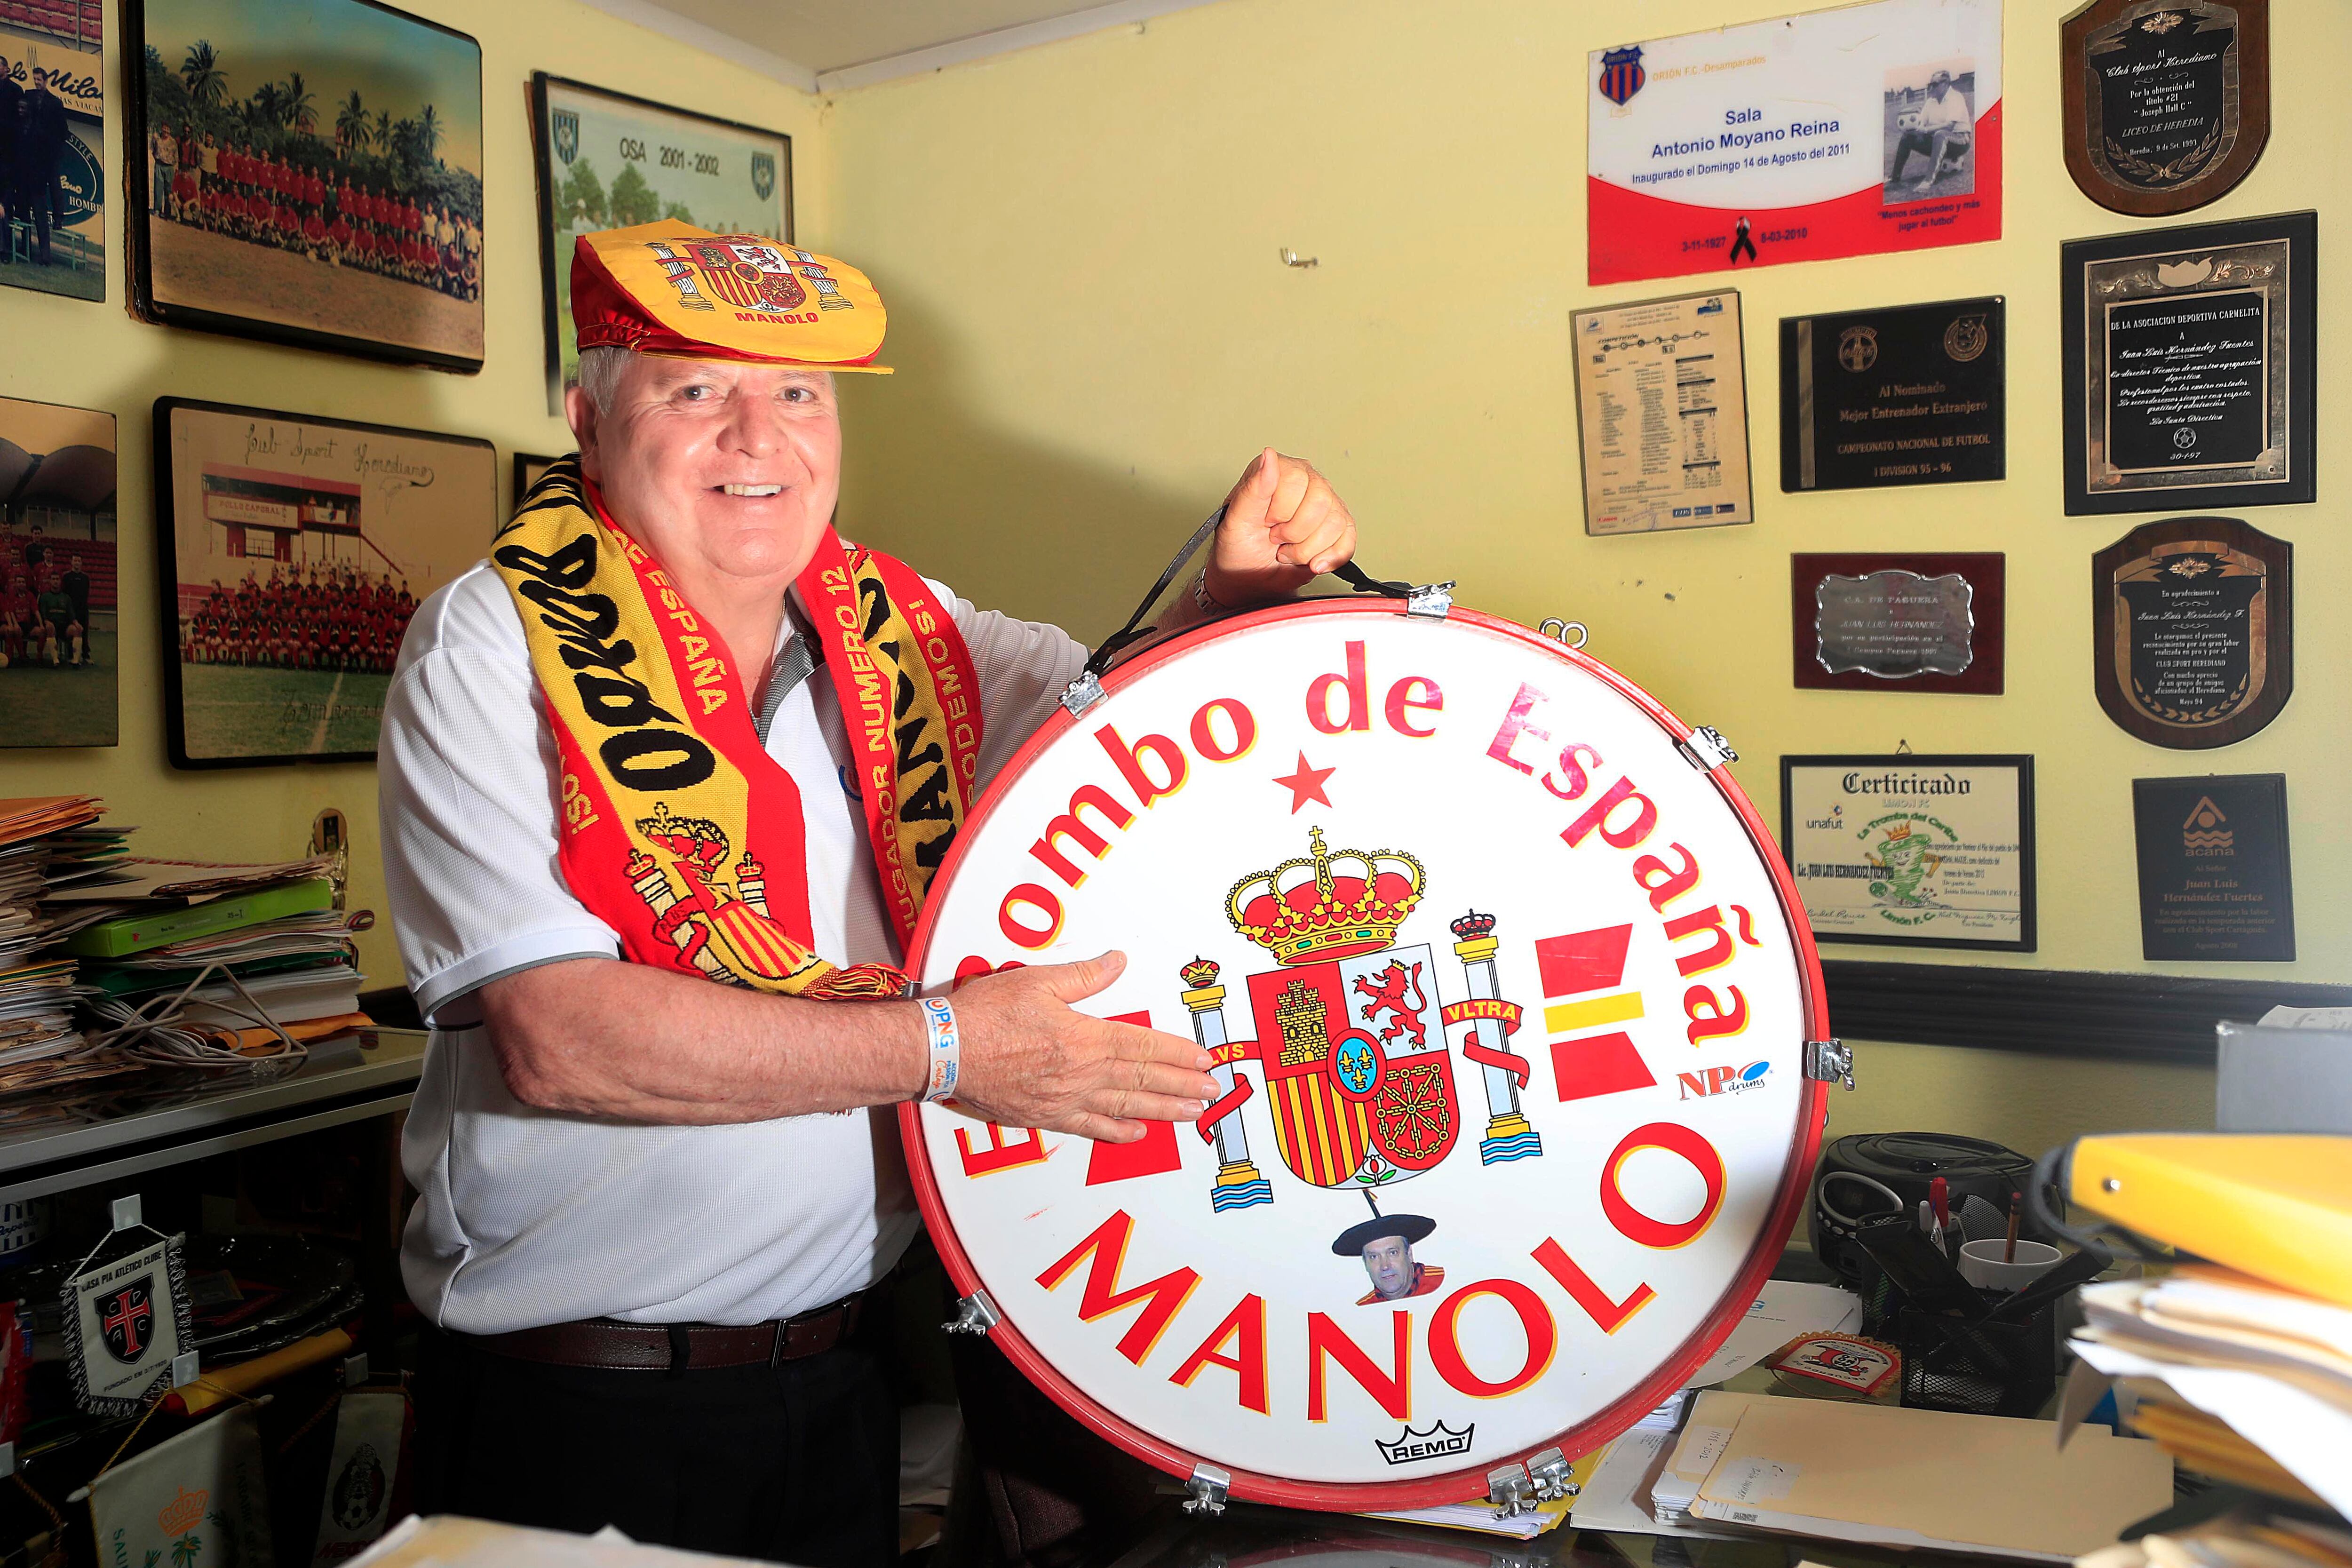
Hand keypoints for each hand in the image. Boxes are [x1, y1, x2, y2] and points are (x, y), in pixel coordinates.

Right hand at [946, 952, 1219, 1142]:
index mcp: (1085, 1037)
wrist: (945, 1052)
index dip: (1178, 1052)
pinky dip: (1118, 1131)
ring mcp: (1066, 1099)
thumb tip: (1118, 962)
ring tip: (1194, 1113)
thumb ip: (1084, 976)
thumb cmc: (986, 1014)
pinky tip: (1139, 1132)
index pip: (1144, 1045)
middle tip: (1212, 1089)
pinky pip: (1091, 1127)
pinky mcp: (1047, 1116)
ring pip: (1127, 1106)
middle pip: (1144, 1079)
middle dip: (1183, 1084)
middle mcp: (1082, 1073)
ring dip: (1165, 1109)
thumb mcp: (1038, 981)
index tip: (1204, 1058)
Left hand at [1206, 447, 1357, 608]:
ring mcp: (1326, 503)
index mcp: (1280, 471)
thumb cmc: (1240, 546)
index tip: (1266, 522)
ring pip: (1336, 522)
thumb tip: (1269, 456)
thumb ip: (1254, 487)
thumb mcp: (1237, 519)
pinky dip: (1329, 558)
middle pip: (1320, 501)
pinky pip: (1349, 540)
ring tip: (1288, 549)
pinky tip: (1310, 561)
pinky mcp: (1339, 527)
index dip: (1280, 510)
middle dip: (1294, 532)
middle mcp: (1307, 482)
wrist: (1250, 577)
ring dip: (1307, 549)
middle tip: (1276, 538)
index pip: (1296, 479)